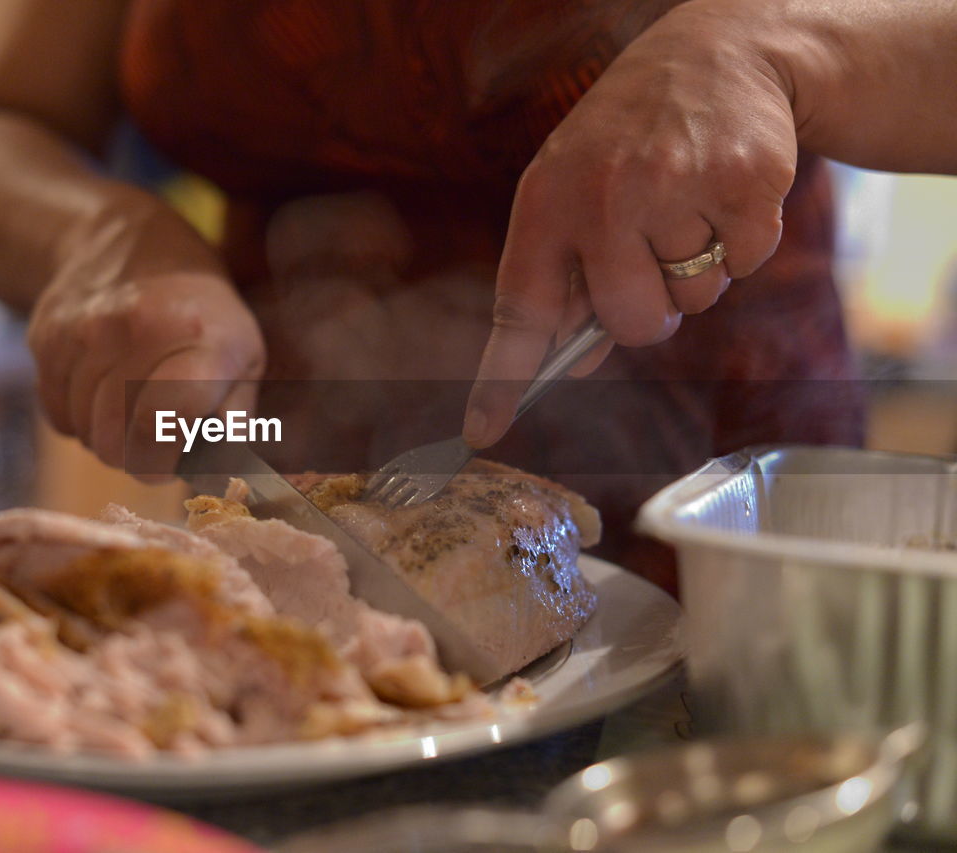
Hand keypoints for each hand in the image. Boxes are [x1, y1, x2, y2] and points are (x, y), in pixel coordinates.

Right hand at [29, 260, 265, 479]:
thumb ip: (234, 423)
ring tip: (133, 403)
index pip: (166, 420)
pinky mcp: (46, 339)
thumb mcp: (243, 358)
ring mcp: (83, 333)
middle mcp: (134, 330)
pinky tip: (102, 389)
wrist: (126, 243)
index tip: (175, 459)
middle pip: (115, 442)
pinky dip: (79, 417)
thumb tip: (217, 481)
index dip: (166, 459)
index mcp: (199, 337)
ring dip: (108, 436)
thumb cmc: (202, 315)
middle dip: (138, 456)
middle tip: (158, 437)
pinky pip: (57, 415)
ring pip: (84, 433)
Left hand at [464, 0, 796, 447]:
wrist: (719, 51)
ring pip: (692, 302)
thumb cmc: (632, 139)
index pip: (519, 307)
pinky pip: (743, 266)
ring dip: (696, 271)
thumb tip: (575, 363)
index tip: (482, 431)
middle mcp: (603, 194)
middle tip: (652, 256)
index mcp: (546, 200)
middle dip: (648, 311)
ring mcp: (675, 187)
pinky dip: (740, 245)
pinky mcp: (745, 184)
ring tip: (686, 205)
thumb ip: (567, 274)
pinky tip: (724, 194)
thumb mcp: (575, 189)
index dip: (502, 377)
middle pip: (631, 325)